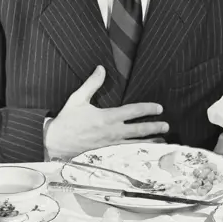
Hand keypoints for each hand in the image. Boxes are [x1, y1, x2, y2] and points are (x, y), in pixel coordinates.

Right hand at [44, 65, 168, 159]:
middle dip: (154, 127)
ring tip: (162, 140)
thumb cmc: (67, 120)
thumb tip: (101, 69)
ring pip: (134, 143)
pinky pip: (125, 151)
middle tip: (166, 125)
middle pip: (138, 130)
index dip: (147, 109)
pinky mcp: (106, 152)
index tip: (159, 108)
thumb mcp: (78, 99)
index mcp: (106, 117)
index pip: (132, 111)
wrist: (56, 142)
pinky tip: (143, 151)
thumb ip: (92, 83)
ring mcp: (110, 144)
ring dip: (149, 141)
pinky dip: (137, 151)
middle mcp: (111, 132)